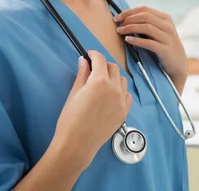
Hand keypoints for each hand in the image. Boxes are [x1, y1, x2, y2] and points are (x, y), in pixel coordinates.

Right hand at [50, 51, 131, 171]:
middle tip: (94, 68)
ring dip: (113, 77)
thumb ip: (82, 75)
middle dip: (104, 65)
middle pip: (113, 68)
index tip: (89, 54)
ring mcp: (122, 100)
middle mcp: (114, 88)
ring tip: (103, 82)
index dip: (94, 54)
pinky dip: (121, 91)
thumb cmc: (70, 118)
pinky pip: (127, 95)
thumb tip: (84, 60)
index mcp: (100, 81)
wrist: (77, 144)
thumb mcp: (74, 93)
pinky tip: (111, 95)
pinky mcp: (125, 112)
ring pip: (122, 80)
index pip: (100, 60)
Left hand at [115, 6, 187, 88]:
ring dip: (130, 28)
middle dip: (128, 19)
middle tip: (118, 25)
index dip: (129, 12)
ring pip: (147, 27)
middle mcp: (168, 26)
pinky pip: (149, 43)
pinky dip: (137, 40)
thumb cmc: (164, 46)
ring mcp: (168, 38)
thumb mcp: (159, 32)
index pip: (144, 9)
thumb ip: (147, 24)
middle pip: (145, 16)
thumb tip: (125, 18)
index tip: (117, 17)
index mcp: (166, 18)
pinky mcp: (165, 50)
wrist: (178, 65)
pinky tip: (128, 40)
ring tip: (120, 31)